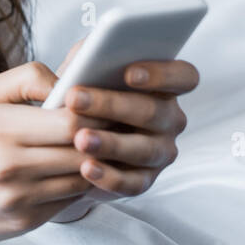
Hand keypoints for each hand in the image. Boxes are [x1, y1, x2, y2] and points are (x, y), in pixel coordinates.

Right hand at [0, 61, 119, 243]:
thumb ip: (28, 79)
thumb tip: (70, 84)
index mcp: (0, 128)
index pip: (71, 121)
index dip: (94, 114)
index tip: (98, 109)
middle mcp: (9, 165)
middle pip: (83, 151)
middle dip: (101, 139)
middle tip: (110, 128)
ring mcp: (18, 197)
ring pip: (82, 178)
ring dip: (94, 164)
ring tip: (94, 149)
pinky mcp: (25, 221)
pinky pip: (69, 201)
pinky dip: (77, 186)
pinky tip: (71, 172)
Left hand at [64, 55, 197, 202]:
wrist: (67, 137)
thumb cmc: (81, 93)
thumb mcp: (77, 71)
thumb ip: (77, 61)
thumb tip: (60, 70)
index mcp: (162, 87)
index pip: (183, 76)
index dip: (163, 74)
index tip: (129, 73)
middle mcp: (169, 119)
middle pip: (153, 112)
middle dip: (112, 104)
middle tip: (75, 99)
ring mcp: (160, 151)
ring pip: (144, 149)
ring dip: (111, 143)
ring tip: (80, 139)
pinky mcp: (144, 180)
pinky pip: (132, 182)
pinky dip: (110, 177)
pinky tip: (87, 168)